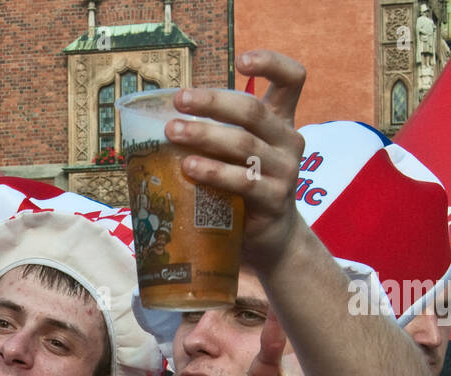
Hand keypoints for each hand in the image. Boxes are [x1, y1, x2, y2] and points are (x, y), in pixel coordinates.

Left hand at [164, 49, 306, 271]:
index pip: (292, 79)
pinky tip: (189, 167)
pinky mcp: (274, 199)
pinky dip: (214, 172)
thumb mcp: (239, 155)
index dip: (271, 63)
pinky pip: (243, 181)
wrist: (272, 239)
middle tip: (180, 100)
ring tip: (173, 131)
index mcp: (281, 122)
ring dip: (204, 135)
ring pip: (243, 144)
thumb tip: (158, 119)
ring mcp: (285, 170)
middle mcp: (288, 141)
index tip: (240, 61)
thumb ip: (217, 133)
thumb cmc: (245, 189)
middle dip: (213, 101)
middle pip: (253, 110)